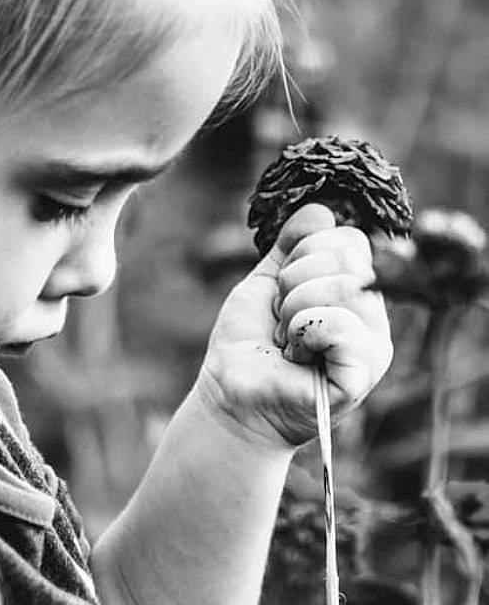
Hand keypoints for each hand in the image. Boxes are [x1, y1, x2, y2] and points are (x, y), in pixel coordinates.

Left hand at [196, 202, 393, 450]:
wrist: (231, 395)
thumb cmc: (249, 344)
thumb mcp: (265, 282)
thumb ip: (291, 245)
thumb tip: (320, 208)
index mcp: (355, 290)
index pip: (348, 239)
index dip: (303, 254)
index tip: (282, 291)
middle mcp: (373, 316)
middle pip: (348, 256)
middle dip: (294, 282)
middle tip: (282, 319)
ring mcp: (374, 346)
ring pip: (343, 286)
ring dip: (294, 309)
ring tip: (287, 340)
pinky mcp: (363, 374)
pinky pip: (340, 325)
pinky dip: (303, 332)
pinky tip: (296, 357)